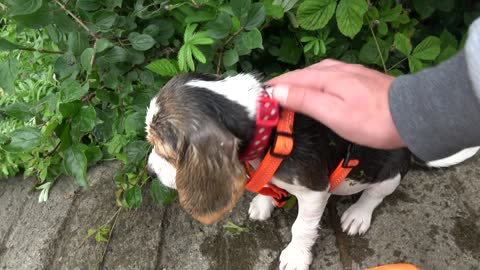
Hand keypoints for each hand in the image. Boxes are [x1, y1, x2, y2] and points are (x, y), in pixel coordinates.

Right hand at [268, 59, 405, 148]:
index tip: (258, 97)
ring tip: (290, 92)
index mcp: (326, 77)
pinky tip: (320, 89)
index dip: (274, 87)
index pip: (291, 78)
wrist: (412, 115)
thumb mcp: (334, 113)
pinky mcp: (361, 79)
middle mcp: (337, 70)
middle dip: (285, 83)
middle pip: (303, 73)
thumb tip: (277, 91)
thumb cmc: (372, 120)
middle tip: (270, 97)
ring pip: (317, 73)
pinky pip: (330, 76)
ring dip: (301, 81)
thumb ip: (305, 100)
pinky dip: (317, 81)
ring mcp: (351, 72)